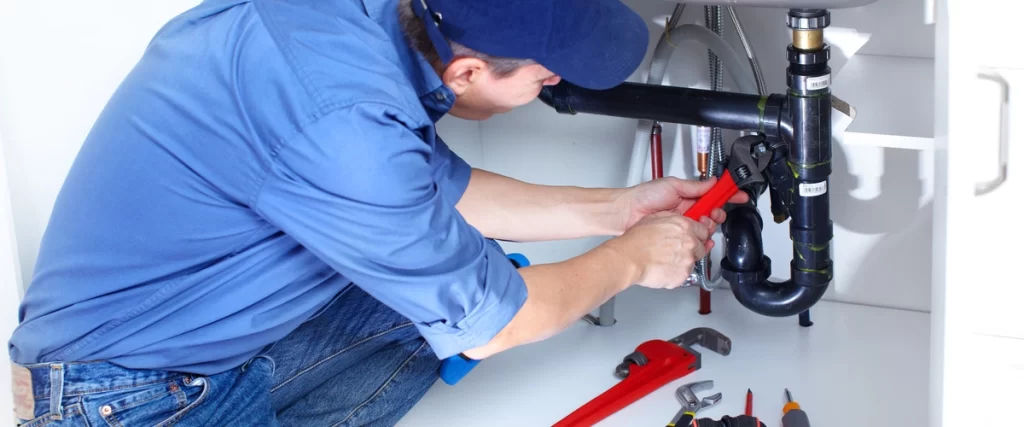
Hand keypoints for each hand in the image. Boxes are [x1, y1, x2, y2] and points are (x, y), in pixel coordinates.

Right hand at [604, 211, 712, 288]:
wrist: (629, 259)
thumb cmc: (637, 240)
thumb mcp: (654, 218)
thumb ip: (672, 218)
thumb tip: (678, 218)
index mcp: (685, 227)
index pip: (704, 230)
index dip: (699, 234)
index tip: (696, 237)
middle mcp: (690, 243)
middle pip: (702, 246)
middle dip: (693, 248)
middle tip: (677, 250)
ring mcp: (688, 260)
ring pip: (694, 261)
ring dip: (684, 261)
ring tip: (667, 259)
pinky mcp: (683, 276)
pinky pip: (685, 274)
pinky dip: (677, 272)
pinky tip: (664, 267)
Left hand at [619, 176, 748, 238]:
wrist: (627, 213)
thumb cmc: (644, 196)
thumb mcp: (673, 185)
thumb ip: (695, 186)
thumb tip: (713, 181)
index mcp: (688, 196)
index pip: (713, 195)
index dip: (727, 195)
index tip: (739, 195)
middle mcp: (688, 210)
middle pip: (713, 214)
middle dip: (718, 214)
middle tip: (713, 214)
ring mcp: (683, 224)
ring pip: (706, 228)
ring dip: (709, 226)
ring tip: (700, 223)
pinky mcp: (678, 236)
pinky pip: (695, 240)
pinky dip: (702, 240)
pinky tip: (701, 238)